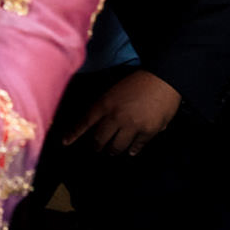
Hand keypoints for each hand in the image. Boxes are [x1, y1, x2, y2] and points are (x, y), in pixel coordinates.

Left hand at [61, 71, 182, 155]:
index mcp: (105, 103)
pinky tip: (131, 151)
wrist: (164, 78)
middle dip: (97, 146)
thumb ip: (106, 105)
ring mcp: (132, 125)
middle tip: (97, 148)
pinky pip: (136, 147)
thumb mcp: (115, 89)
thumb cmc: (139, 81)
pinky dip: (133, 150)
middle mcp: (116, 116)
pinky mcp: (148, 131)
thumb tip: (99, 121)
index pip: (85, 122)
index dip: (74, 134)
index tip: (65, 142)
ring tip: (112, 151)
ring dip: (113, 150)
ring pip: (117, 147)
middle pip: (100, 140)